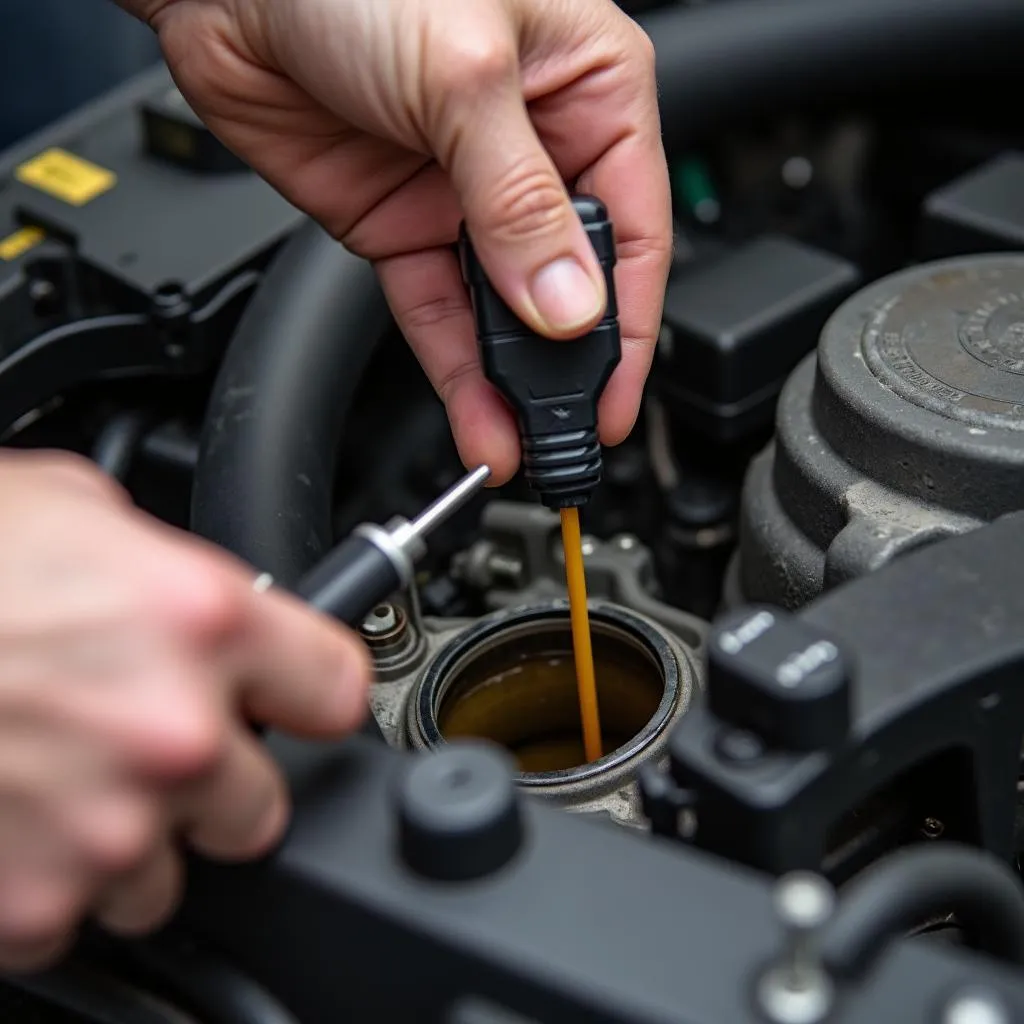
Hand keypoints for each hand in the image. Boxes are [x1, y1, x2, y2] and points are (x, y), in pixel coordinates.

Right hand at [0, 452, 369, 970]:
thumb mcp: (77, 513)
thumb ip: (166, 568)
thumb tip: (197, 596)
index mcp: (203, 622)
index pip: (337, 688)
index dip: (311, 695)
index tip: (294, 703)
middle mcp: (174, 732)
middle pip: (263, 802)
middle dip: (216, 781)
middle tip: (151, 745)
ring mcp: (107, 827)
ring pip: (170, 873)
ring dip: (130, 837)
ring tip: (61, 779)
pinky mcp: (32, 900)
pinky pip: (78, 916)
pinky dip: (50, 881)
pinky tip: (12, 820)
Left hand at [126, 0, 670, 483]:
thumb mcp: (464, 74)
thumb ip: (520, 201)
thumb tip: (568, 303)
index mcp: (586, 89)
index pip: (632, 225)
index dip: (629, 319)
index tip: (617, 393)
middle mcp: (535, 148)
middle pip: (569, 280)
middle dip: (566, 362)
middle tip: (567, 430)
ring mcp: (465, 195)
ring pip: (500, 310)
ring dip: (508, 380)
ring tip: (520, 439)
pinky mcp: (403, 226)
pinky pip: (437, 311)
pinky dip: (454, 368)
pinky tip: (476, 412)